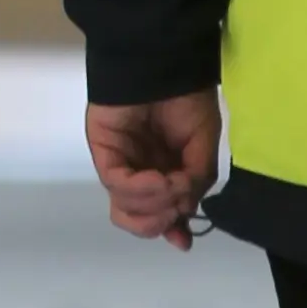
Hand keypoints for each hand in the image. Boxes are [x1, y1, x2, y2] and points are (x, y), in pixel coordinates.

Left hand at [87, 92, 222, 250]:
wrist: (166, 66)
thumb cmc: (186, 100)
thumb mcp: (203, 148)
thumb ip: (194, 184)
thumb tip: (184, 214)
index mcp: (163, 173)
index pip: (158, 213)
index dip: (170, 230)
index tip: (184, 241)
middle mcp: (138, 172)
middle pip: (137, 219)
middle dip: (160, 222)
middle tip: (178, 208)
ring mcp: (119, 162)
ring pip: (124, 208)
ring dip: (153, 206)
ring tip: (170, 186)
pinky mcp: (103, 150)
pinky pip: (116, 183)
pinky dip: (139, 189)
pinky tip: (158, 179)